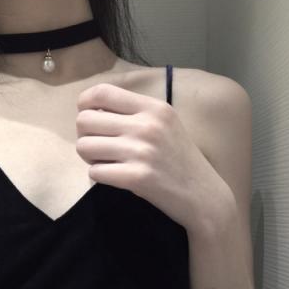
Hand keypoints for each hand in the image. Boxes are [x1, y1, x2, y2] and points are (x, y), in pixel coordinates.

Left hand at [76, 82, 233, 230]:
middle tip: (99, 147)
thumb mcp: (166, 125)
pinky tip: (114, 177)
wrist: (204, 196)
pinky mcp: (137, 178)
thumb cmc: (180, 160)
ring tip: (106, 163)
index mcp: (154, 108)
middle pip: (85, 120)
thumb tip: (92, 109)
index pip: (102, 92)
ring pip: (84, 146)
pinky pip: (94, 172)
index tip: (88, 117)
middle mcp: (147, 126)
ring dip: (90, 158)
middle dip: (84, 135)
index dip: (84, 104)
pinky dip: (99, 176)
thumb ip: (134, 113)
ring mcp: (142, 152)